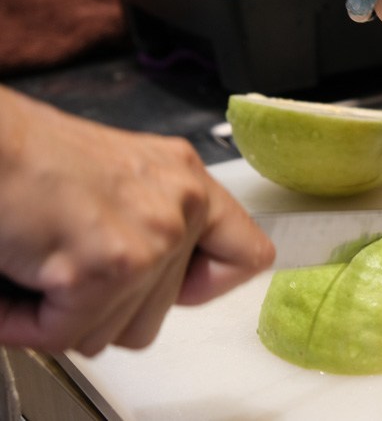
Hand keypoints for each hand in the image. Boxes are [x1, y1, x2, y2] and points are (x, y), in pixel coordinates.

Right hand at [0, 87, 273, 355]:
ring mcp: (152, 238)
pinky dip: (27, 321)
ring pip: (117, 332)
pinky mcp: (108, 267)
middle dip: (104, 306)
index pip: (248, 258)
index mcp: (189, 181)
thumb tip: (162, 284)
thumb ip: (157, 222)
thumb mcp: (123, 178)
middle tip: (66, 264)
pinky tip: (18, 278)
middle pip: (161, 314)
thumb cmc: (33, 157)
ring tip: (42, 263)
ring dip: (67, 314)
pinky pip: (66, 335)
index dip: (201, 286)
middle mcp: (183, 205)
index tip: (168, 286)